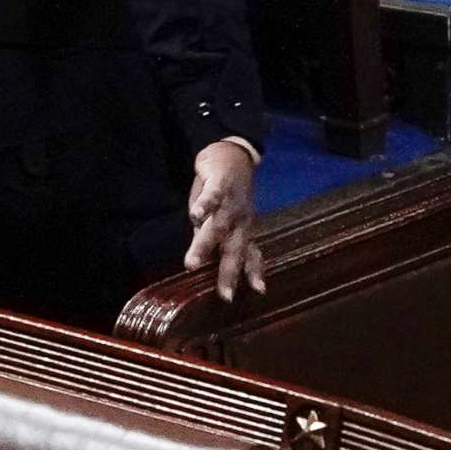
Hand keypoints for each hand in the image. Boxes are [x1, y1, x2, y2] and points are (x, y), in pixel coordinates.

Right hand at [183, 141, 266, 303]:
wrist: (232, 155)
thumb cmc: (225, 192)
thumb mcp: (223, 218)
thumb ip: (216, 239)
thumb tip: (204, 262)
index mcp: (243, 229)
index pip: (250, 255)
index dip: (254, 272)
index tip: (258, 291)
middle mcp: (240, 220)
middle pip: (235, 248)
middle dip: (229, 272)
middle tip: (225, 295)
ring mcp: (230, 203)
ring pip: (218, 227)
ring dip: (205, 245)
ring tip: (191, 263)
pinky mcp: (219, 184)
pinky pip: (212, 196)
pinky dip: (205, 205)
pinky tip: (195, 214)